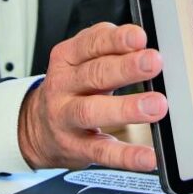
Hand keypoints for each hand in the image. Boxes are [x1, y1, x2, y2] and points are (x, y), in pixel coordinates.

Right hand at [17, 22, 167, 170]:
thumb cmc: (72, 87)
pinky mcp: (75, 147)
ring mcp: (66, 117)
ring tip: (156, 106)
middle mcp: (64, 85)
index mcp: (67, 58)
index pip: (91, 43)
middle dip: (126, 67)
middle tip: (154, 62)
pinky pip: (101, 151)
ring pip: (93, 111)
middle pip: (94, 74)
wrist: (36, 127)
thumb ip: (110, 48)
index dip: (116, 39)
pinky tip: (147, 156)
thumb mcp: (82, 60)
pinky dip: (126, 156)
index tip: (139, 37)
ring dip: (126, 108)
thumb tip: (146, 47)